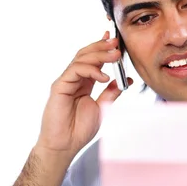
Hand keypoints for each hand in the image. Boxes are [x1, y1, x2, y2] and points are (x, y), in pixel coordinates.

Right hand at [35, 31, 132, 158]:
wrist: (65, 145)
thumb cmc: (79, 130)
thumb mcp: (102, 108)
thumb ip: (112, 92)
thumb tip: (127, 79)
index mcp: (84, 83)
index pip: (93, 60)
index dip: (103, 48)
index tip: (116, 41)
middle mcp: (73, 79)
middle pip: (86, 55)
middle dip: (102, 47)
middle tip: (117, 43)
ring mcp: (65, 81)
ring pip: (81, 59)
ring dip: (99, 55)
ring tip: (115, 56)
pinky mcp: (59, 86)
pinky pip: (75, 71)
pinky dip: (91, 70)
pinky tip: (104, 76)